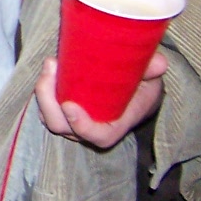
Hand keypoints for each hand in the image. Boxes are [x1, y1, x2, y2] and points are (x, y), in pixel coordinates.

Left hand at [34, 51, 167, 149]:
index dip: (82, 126)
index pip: (97, 136)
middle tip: (53, 67)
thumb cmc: (141, 85)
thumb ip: (153, 69)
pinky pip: (45, 107)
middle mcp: (90, 128)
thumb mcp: (151, 77)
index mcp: (115, 125)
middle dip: (50, 101)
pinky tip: (49, 67)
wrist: (131, 87)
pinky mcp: (61, 109)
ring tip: (51, 63)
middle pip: (62, 126)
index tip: (69, 105)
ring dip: (43, 92)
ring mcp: (73, 121)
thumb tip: (159, 63)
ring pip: (50, 117)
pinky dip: (42, 90)